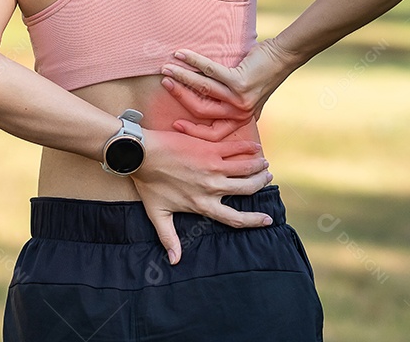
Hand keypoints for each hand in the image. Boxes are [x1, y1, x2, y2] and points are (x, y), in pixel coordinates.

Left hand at [130, 129, 273, 264]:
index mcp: (203, 205)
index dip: (254, 221)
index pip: (235, 218)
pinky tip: (256, 148)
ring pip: (245, 168)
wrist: (142, 154)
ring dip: (258, 166)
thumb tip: (174, 261)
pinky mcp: (209, 149)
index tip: (268, 219)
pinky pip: (236, 149)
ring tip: (265, 164)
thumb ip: (169, 238)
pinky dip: (249, 148)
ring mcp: (213, 167)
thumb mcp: (158, 214)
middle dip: (260, 183)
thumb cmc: (148, 183)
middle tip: (266, 177)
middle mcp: (212, 187)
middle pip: (247, 188)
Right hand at [159, 38, 302, 141]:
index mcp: (239, 119)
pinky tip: (181, 54)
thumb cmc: (260, 74)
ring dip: (181, 77)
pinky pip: (209, 71)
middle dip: (179, 96)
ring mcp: (239, 98)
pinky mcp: (239, 81)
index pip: (212, 134)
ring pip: (202, 89)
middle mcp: (239, 112)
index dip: (193, 131)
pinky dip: (193, 61)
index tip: (176, 125)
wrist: (282, 58)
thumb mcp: (246, 98)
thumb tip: (207, 111)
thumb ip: (232, 106)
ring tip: (166, 68)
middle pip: (201, 110)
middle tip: (164, 83)